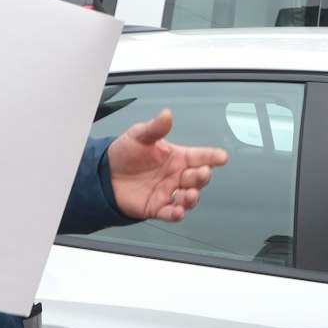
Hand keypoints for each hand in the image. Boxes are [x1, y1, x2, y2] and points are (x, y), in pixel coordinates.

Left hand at [107, 109, 228, 221]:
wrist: (105, 175)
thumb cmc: (125, 154)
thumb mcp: (139, 136)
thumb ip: (155, 127)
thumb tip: (167, 114)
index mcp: (178, 157)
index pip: (200, 156)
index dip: (212, 156)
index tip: (222, 157)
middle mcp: (177, 175)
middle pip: (198, 178)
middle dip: (202, 177)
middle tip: (201, 174)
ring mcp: (169, 192)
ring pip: (189, 198)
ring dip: (193, 197)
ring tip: (190, 194)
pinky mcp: (157, 207)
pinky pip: (171, 213)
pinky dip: (177, 214)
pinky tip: (179, 211)